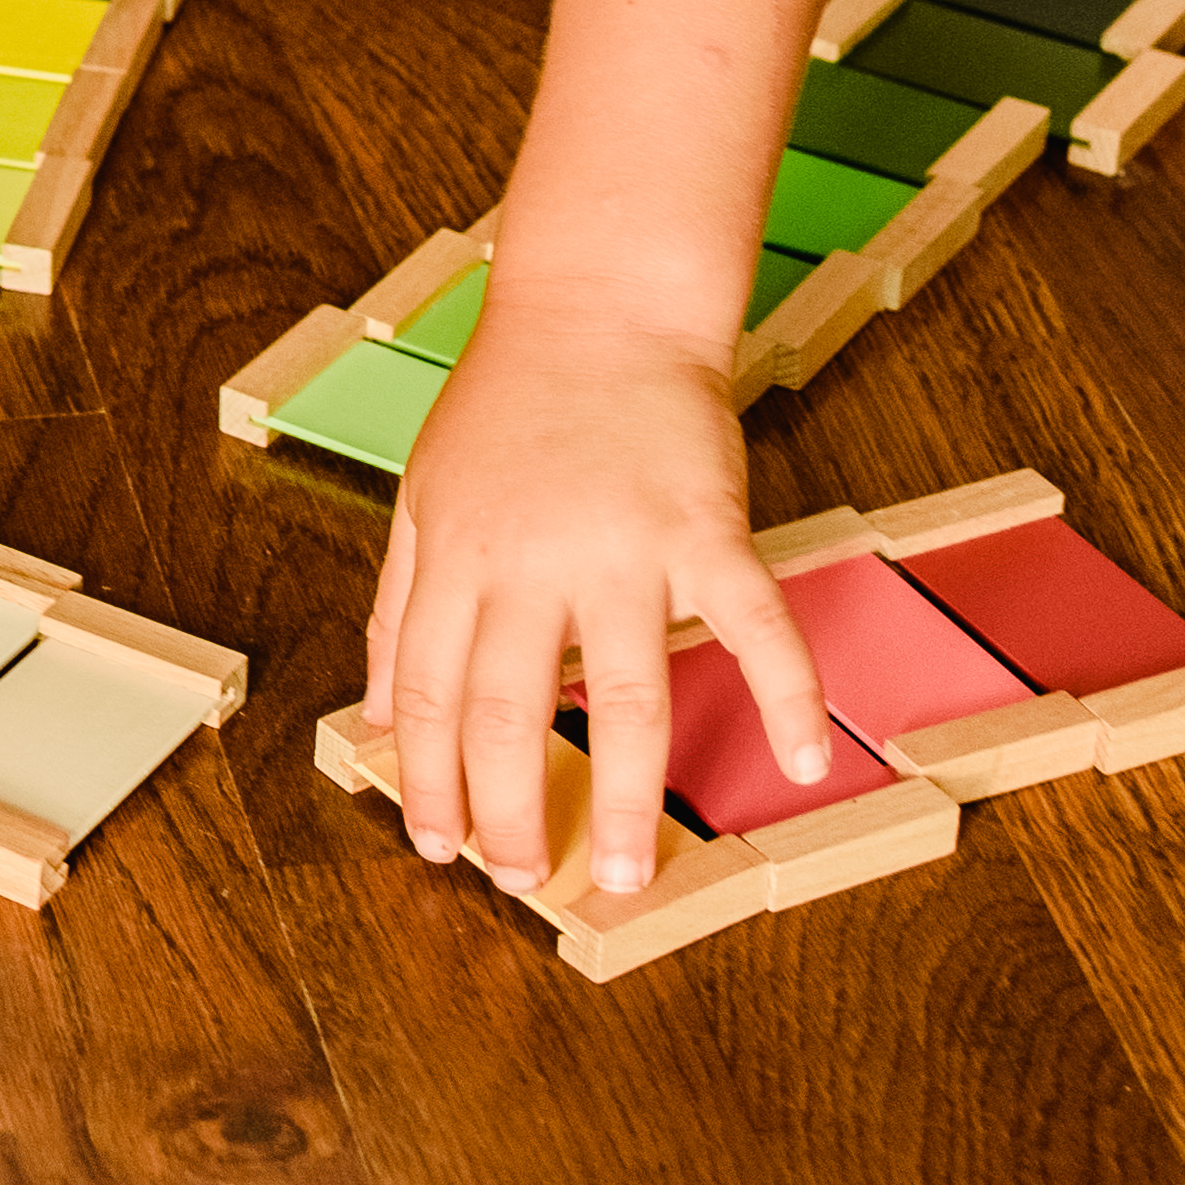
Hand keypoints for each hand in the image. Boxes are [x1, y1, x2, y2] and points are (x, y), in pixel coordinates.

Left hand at [365, 298, 834, 893]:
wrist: (601, 305)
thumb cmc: (511, 400)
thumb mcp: (424, 492)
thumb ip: (401, 603)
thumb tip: (379, 709)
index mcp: (457, 554)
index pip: (428, 693)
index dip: (427, 777)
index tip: (439, 843)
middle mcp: (532, 559)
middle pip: (510, 710)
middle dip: (508, 810)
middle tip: (524, 879)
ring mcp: (624, 546)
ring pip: (622, 696)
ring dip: (621, 795)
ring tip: (627, 875)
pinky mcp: (708, 528)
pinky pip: (755, 626)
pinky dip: (788, 694)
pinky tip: (805, 759)